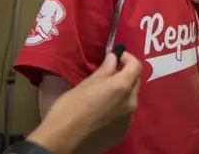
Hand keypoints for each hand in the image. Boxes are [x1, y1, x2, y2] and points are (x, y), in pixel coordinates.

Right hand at [27, 52, 141, 153]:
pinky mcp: (123, 133)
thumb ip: (105, 70)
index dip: (128, 58)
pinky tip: (104, 113)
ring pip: (130, 100)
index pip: (136, 66)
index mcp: (123, 87)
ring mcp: (129, 119)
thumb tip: (114, 58)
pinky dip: (118, 110)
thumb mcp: (86, 83)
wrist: (62, 140)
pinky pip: (125, 116)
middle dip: (126, 76)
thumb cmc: (71, 107)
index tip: (118, 57)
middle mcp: (131, 102)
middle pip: (135, 83)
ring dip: (122, 94)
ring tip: (105, 96)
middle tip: (110, 76)